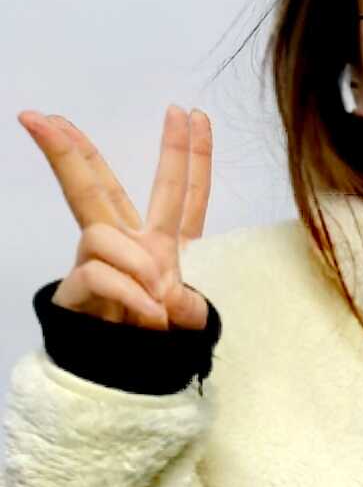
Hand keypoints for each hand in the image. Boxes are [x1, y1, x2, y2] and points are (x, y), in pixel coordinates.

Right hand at [25, 108, 212, 333]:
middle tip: (46, 115)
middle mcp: (127, 243)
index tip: (191, 113)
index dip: (189, 155)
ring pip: (100, 230)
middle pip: (100, 186)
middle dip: (74, 149)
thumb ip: (189, 301)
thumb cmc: (161, 337)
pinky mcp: (78, 285)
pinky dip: (130, 294)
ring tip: (156, 300)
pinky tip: (147, 314)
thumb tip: (162, 290)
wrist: (128, 373)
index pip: (180, 193)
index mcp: (164, 242)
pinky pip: (102, 274)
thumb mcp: (191, 317)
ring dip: (136, 265)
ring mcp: (98, 262)